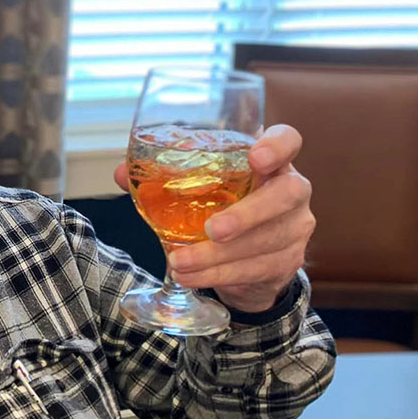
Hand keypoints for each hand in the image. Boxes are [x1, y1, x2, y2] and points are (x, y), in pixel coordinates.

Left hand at [113, 124, 314, 311]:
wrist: (247, 258)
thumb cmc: (220, 208)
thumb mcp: (198, 189)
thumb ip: (163, 178)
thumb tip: (123, 174)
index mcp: (270, 161)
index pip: (288, 141)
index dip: (277, 146)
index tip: (256, 157)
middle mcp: (292, 190)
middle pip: (286, 194)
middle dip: (248, 213)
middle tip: (212, 229)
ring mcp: (295, 227)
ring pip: (267, 240)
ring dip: (219, 255)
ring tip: (180, 263)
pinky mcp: (287, 262)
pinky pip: (256, 269)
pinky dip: (219, 275)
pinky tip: (191, 277)